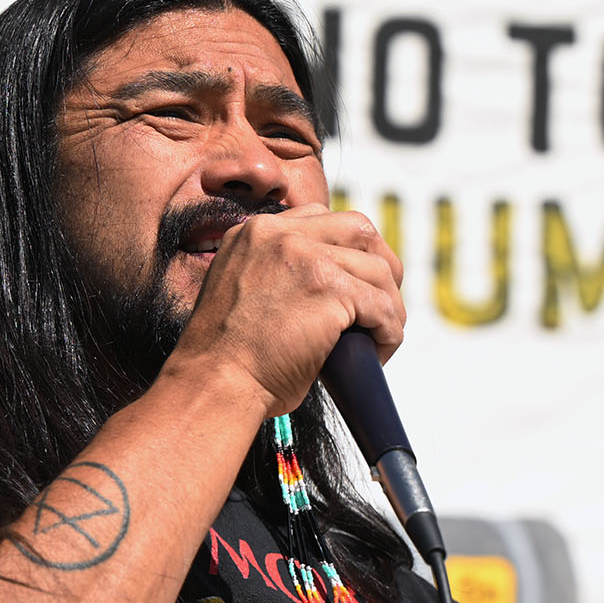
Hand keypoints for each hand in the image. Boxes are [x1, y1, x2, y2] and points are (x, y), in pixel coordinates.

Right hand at [162, 204, 405, 420]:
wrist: (213, 383)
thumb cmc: (226, 359)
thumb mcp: (242, 293)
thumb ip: (277, 277)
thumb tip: (326, 293)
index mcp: (255, 233)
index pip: (321, 219)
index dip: (348, 249)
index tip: (356, 280)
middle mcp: (279, 234)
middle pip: (359, 230)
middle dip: (382, 264)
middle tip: (384, 303)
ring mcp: (306, 258)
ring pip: (378, 270)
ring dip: (389, 306)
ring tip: (381, 337)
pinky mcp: (329, 289)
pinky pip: (382, 306)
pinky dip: (390, 330)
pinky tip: (381, 351)